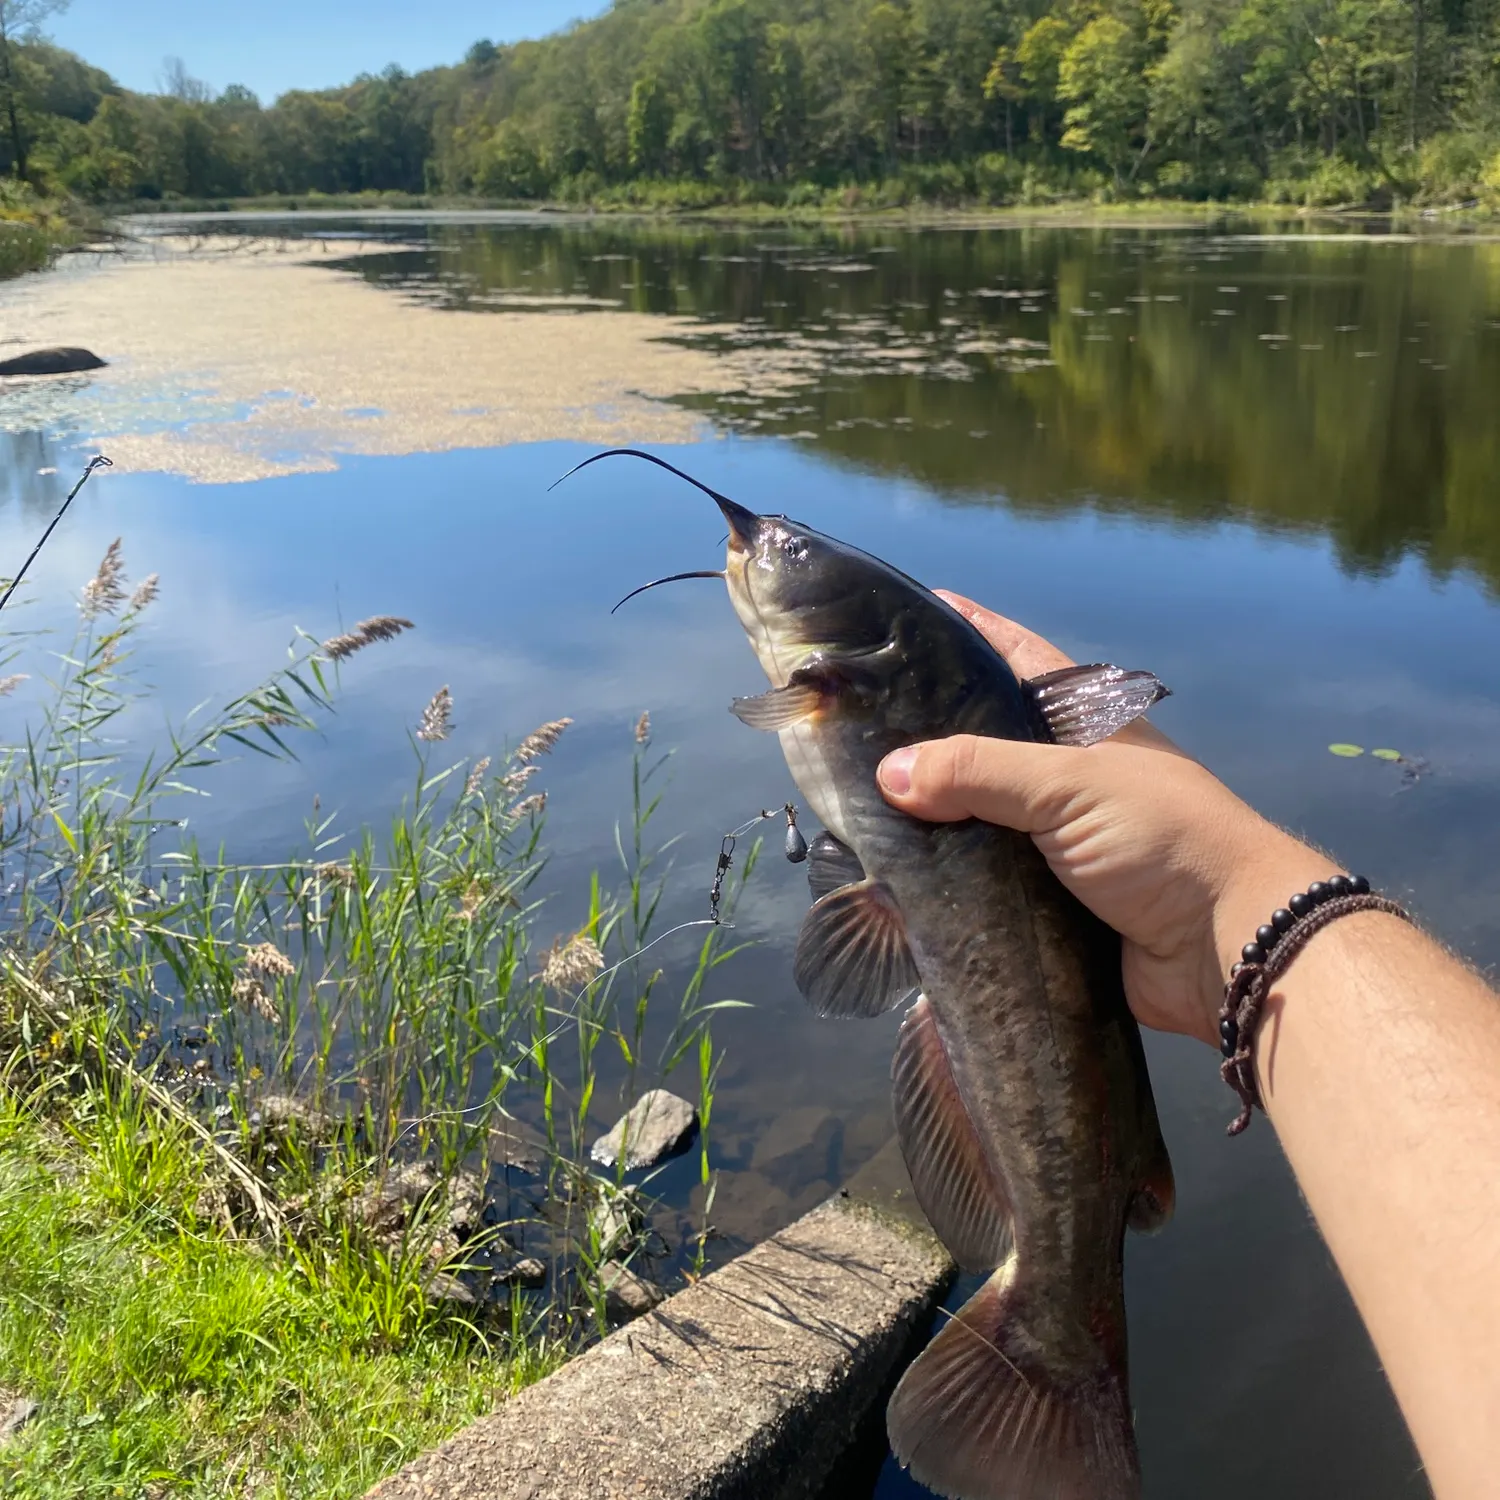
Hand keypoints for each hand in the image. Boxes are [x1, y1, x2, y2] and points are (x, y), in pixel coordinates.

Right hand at [877, 593, 1329, 1044]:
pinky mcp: (1044, 902)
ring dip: (923, 818)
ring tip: (851, 801)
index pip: (1016, 656)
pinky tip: (888, 878)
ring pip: (970, 816)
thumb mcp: (1070, 784)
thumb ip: (977, 770)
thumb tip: (889, 773)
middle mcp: (1065, 775)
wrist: (1228, 948)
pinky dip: (940, 881)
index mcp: (1084, 723)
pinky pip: (976, 883)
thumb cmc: (1162, 838)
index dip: (970, 629)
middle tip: (850, 721)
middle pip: (979, 741)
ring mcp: (1053, 839)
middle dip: (922, 734)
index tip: (913, 611)